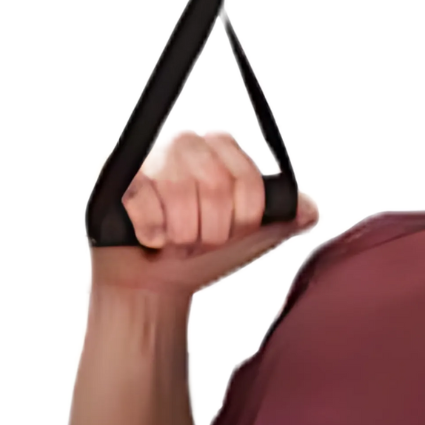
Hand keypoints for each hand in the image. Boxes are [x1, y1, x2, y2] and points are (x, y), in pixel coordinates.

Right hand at [89, 125, 321, 301]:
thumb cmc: (205, 254)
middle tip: (199, 241)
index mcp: (223, 147)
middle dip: (211, 231)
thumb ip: (287, 219)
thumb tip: (308, 210)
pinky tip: (151, 239)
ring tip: (176, 241)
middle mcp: (187, 141)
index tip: (231, 232)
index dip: (243, 218)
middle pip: (215, 185)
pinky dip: (152, 231)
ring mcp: (150, 155)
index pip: (247, 178)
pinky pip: (142, 199)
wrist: (155, 283)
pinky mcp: (116, 174)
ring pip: (179, 192)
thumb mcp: (254, 238)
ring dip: (182, 234)